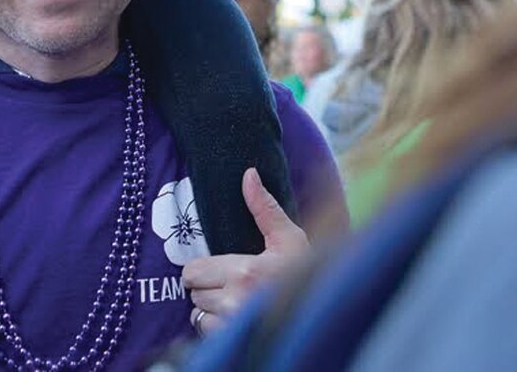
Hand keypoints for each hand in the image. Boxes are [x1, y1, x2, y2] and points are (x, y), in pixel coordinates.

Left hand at [181, 167, 308, 335]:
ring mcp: (235, 326)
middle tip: (228, 283)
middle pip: (193, 292)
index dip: (202, 268)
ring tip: (234, 301)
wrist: (324, 310)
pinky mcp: (235, 342)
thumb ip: (264, 207)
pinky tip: (236, 318)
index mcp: (245, 271)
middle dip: (206, 287)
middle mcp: (236, 300)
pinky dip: (216, 327)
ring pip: (198, 313)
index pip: (193, 270)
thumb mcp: (289, 238)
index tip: (219, 268)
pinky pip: (208, 332)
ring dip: (210, 308)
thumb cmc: (306, 272)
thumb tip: (249, 174)